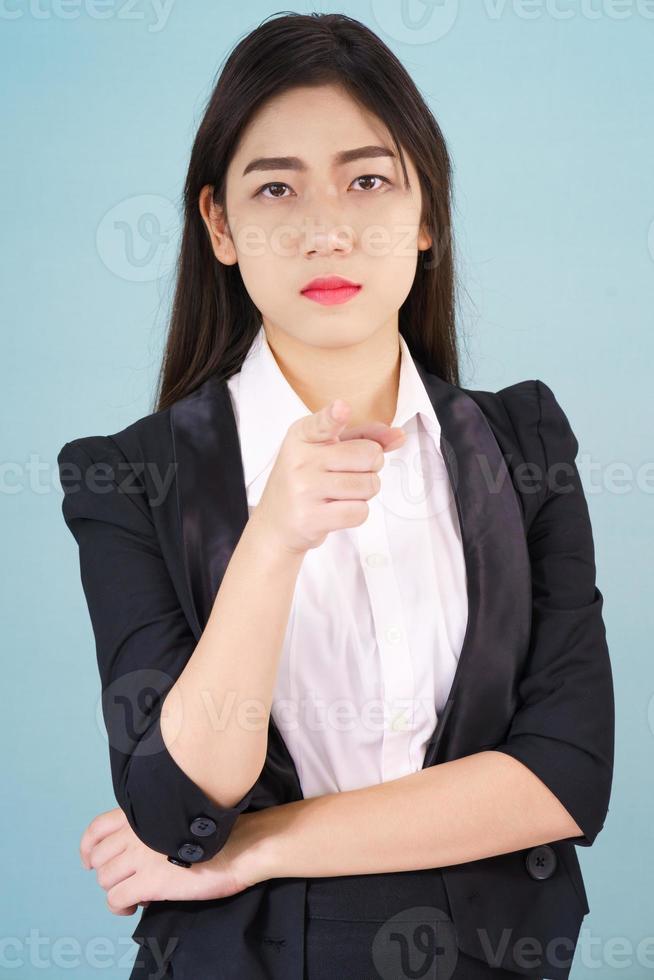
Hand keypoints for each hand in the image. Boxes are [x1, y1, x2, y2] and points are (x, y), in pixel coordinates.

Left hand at [79, 807, 252, 914]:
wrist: (240, 844)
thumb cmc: (218, 828)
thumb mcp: (179, 813)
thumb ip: (155, 822)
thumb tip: (142, 844)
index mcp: (143, 813)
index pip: (98, 828)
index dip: (89, 847)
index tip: (91, 859)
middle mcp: (135, 832)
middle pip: (99, 857)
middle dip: (108, 871)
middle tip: (126, 878)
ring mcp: (140, 857)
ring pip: (105, 879)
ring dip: (115, 889)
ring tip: (133, 894)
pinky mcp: (149, 881)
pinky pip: (116, 899)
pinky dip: (120, 906)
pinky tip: (135, 906)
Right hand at [252, 398, 405, 554]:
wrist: (276, 522)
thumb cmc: (308, 480)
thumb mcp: (327, 450)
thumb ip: (363, 437)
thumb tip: (398, 436)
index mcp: (303, 435)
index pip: (323, 423)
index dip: (335, 416)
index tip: (342, 409)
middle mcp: (300, 459)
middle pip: (368, 455)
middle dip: (371, 467)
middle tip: (351, 473)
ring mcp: (304, 489)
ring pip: (368, 485)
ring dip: (365, 492)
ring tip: (341, 493)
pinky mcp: (310, 517)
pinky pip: (360, 512)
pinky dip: (357, 512)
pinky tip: (337, 509)